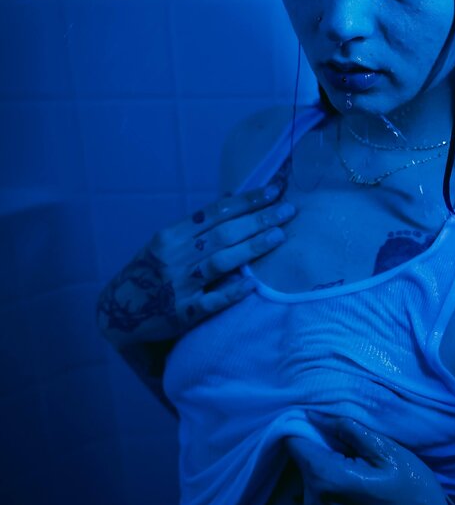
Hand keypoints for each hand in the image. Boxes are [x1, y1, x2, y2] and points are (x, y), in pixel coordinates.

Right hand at [96, 184, 297, 347]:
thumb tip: (231, 195)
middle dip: (258, 220)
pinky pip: (209, 302)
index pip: (215, 212)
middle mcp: (174, 257)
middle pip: (223, 234)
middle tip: (288, 211)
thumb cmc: (149, 272)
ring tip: (279, 237)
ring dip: (251, 248)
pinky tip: (251, 285)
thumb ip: (197, 224)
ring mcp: (178, 285)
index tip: (273, 191)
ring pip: (220, 262)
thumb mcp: (165, 243)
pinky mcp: (181, 313)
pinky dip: (230, 293)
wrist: (117, 311)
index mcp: (171, 236)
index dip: (246, 201)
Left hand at [284, 413, 454, 504]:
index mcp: (326, 479)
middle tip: (355, 453)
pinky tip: (358, 497)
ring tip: (359, 475)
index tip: (324, 423)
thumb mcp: (388, 452)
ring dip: (328, 474)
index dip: (305, 427)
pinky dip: (332, 495)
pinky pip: (319, 503)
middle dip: (323, 451)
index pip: (293, 442)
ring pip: (311, 483)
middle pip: (304, 463)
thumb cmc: (414, 491)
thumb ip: (349, 430)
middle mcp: (313, 504)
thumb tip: (317, 415)